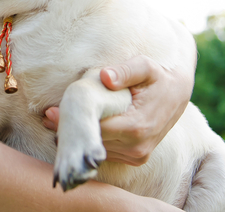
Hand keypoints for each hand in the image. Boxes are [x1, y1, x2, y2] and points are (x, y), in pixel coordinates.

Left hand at [43, 55, 193, 165]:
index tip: (51, 112)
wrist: (178, 93)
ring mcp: (138, 155)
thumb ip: (126, 71)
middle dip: (70, 131)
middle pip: (94, 142)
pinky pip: (108, 154)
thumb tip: (104, 76)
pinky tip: (75, 132)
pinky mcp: (137, 158)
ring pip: (99, 151)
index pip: (97, 129)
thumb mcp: (145, 66)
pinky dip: (92, 144)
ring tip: (54, 124)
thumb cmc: (158, 76)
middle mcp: (138, 147)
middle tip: (46, 117)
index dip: (73, 122)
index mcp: (138, 126)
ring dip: (79, 139)